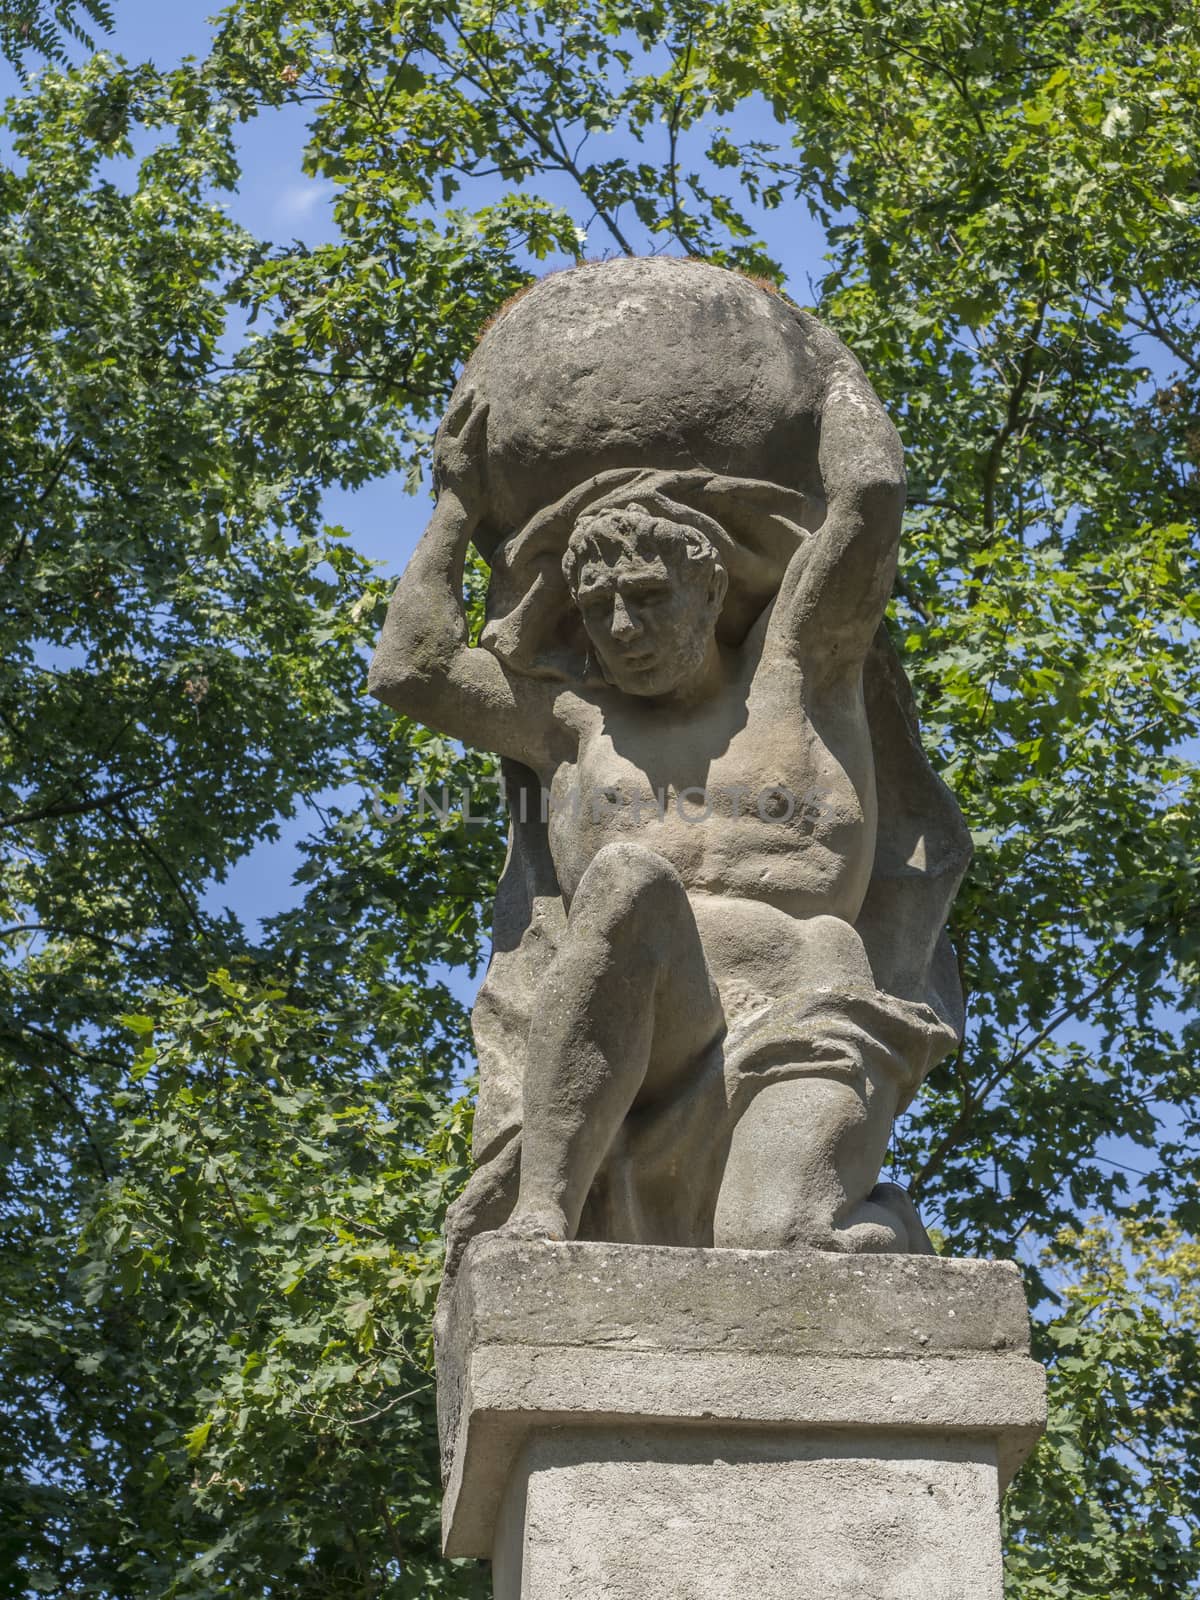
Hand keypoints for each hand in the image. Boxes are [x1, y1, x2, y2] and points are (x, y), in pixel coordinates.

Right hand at [433, 387, 489, 510]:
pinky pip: (471, 429)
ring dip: (466, 405)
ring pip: (457, 421)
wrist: (455, 514)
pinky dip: (477, 415)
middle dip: (458, 406)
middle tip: (468, 392)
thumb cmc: (460, 508)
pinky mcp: (463, 453)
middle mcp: (443, 452)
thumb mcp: (460, 488)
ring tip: (475, 392)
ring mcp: (452, 451)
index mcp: (442, 460)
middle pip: (448, 422)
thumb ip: (463, 476)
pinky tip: (484, 404)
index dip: (453, 419)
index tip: (459, 409)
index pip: (447, 434)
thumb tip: (470, 472)